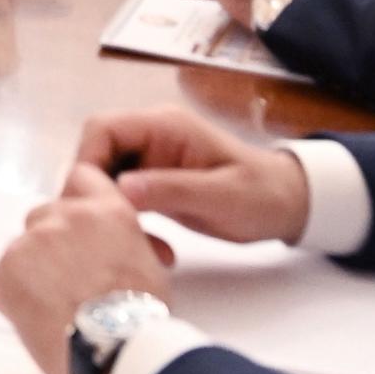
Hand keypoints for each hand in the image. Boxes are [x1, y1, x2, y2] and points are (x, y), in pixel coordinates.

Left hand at [0, 171, 175, 373]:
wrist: (118, 351)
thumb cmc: (142, 319)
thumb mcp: (148, 263)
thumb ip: (119, 240)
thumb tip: (105, 249)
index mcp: (107, 211)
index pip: (81, 177)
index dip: (75, 203)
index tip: (76, 228)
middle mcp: (67, 215)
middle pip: (44, 216)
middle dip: (52, 244)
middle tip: (67, 282)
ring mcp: (32, 241)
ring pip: (23, 249)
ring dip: (33, 271)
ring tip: (54, 308)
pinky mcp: (6, 270)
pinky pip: (4, 279)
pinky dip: (15, 297)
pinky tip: (38, 320)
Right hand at [70, 104, 313, 247]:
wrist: (287, 205)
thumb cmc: (260, 195)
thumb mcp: (220, 195)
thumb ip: (171, 189)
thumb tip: (120, 189)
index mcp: (164, 126)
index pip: (102, 129)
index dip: (87, 161)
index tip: (90, 203)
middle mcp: (151, 138)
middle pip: (97, 155)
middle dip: (95, 193)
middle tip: (105, 233)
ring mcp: (151, 162)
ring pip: (106, 181)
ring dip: (111, 212)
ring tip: (130, 245)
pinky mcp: (154, 185)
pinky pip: (123, 199)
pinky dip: (128, 223)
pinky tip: (150, 247)